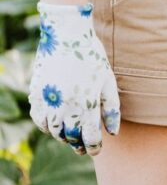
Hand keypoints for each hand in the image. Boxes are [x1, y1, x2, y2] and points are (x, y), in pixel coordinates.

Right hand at [28, 2, 120, 155]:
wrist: (66, 34)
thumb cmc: (92, 57)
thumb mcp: (108, 82)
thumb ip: (111, 110)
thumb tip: (112, 133)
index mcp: (86, 105)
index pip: (89, 137)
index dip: (94, 147)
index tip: (96, 150)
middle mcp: (65, 106)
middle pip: (70, 137)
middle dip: (78, 144)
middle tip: (83, 147)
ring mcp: (48, 100)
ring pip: (53, 131)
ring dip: (62, 137)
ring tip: (70, 137)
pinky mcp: (36, 93)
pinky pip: (38, 118)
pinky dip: (46, 125)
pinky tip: (54, 125)